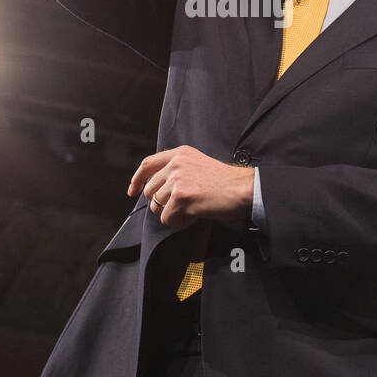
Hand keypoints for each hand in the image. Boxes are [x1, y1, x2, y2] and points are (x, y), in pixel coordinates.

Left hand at [128, 145, 253, 229]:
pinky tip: (193, 217)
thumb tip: (158, 191)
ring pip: (157, 206)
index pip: (148, 164)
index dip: (137, 180)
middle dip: (161, 204)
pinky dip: (179, 223)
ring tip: (190, 212)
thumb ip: (178, 171)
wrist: (243, 189)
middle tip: (179, 209)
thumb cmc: (226, 182)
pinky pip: (168, 218)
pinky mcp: (181, 196)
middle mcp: (176, 164)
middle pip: (150, 191)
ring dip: (172, 215)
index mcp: (180, 154)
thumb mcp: (198, 165)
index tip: (132, 192)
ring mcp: (177, 179)